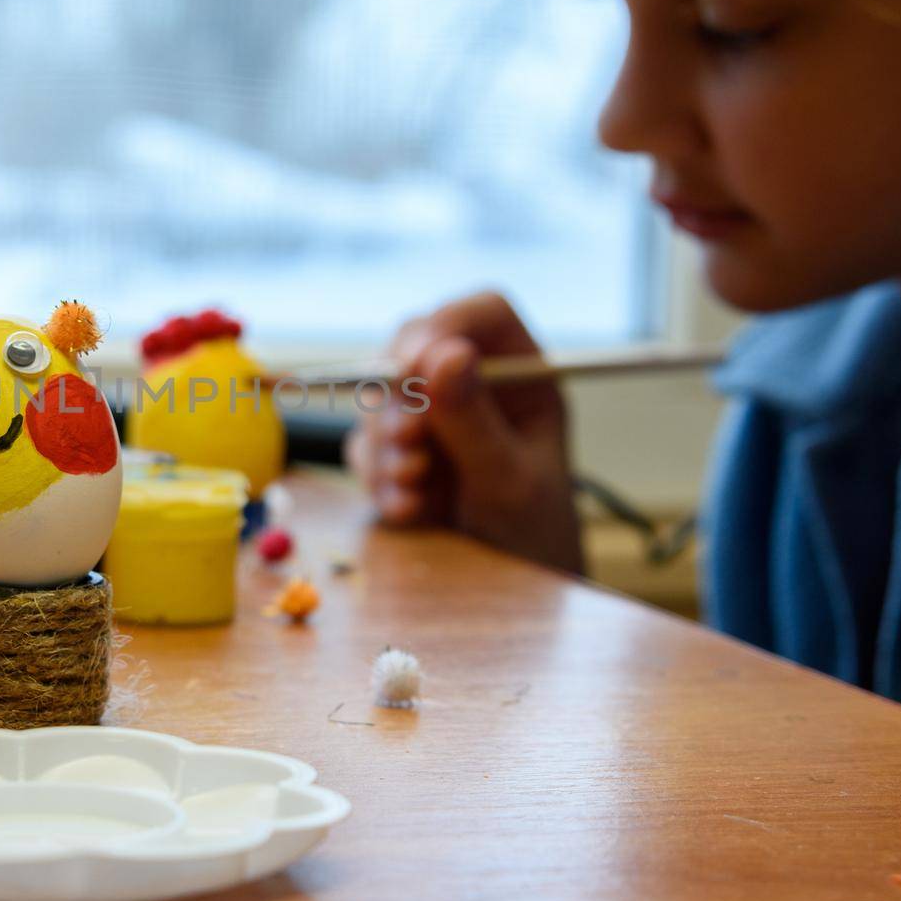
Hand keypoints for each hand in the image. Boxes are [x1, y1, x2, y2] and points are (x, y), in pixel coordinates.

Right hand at [345, 292, 585, 572]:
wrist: (515, 585)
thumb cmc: (535, 531)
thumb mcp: (511, 480)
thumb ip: (475, 421)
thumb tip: (445, 354)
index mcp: (521, 374)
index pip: (483, 315)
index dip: (446, 324)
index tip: (416, 361)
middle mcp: (472, 385)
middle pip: (414, 346)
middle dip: (400, 394)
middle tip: (409, 440)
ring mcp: (431, 417)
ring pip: (379, 398)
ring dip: (387, 443)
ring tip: (417, 488)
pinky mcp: (398, 453)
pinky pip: (364, 448)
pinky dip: (377, 478)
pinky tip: (411, 510)